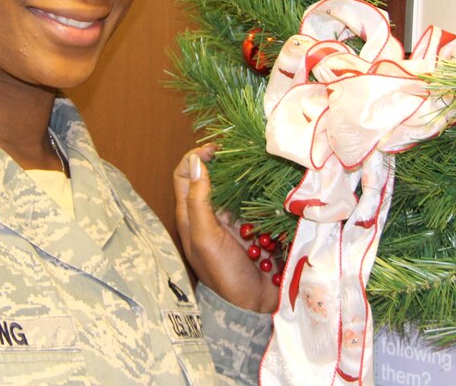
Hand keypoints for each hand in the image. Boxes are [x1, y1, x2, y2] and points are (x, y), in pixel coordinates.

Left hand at [173, 144, 279, 313]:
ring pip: (235, 187)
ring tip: (259, 166)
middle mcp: (209, 214)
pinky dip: (261, 194)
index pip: (185, 174)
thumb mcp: (205, 237)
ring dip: (245, 176)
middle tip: (244, 152)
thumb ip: (198, 201)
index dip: (197, 157)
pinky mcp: (253, 228)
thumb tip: (197, 162)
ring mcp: (232, 221)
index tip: (218, 149)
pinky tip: (271, 188)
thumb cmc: (224, 274)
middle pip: (211, 177)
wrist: (254, 306)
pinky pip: (255, 202)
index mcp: (191, 215)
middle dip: (225, 162)